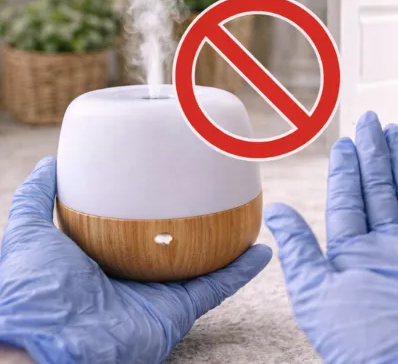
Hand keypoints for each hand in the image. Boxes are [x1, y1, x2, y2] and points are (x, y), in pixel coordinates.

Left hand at [0, 157, 271, 363]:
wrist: (50, 345)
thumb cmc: (34, 292)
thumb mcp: (27, 234)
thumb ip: (37, 199)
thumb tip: (51, 162)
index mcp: (97, 257)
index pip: (129, 224)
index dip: (149, 201)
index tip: (168, 173)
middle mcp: (130, 276)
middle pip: (170, 242)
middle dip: (193, 220)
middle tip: (213, 186)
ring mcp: (156, 294)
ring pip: (200, 263)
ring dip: (225, 242)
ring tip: (246, 211)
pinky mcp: (178, 310)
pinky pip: (217, 286)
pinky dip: (241, 270)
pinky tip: (261, 248)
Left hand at [263, 112, 397, 363]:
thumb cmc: (371, 343)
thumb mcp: (319, 297)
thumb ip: (301, 252)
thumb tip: (275, 210)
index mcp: (353, 257)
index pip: (346, 203)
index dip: (344, 170)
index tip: (343, 142)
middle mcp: (388, 249)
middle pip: (378, 191)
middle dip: (373, 155)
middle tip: (369, 120)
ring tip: (394, 133)